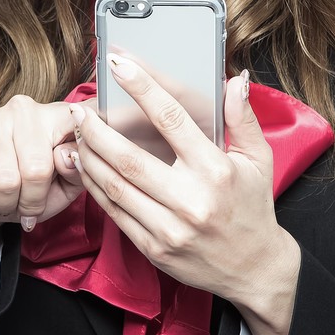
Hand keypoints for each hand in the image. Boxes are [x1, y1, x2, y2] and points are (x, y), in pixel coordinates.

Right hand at [0, 94, 87, 240]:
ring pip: (9, 179)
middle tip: (26, 208)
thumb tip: (69, 155)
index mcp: (56, 115)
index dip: (77, 162)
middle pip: (38, 167)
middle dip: (33, 201)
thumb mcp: (64, 187)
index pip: (80, 127)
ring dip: (8, 206)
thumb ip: (78, 170)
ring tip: (6, 205)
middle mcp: (24, 108)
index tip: (70, 176)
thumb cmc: (26, 193)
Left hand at [68, 55, 298, 334]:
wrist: (253, 269)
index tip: (119, 64)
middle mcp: (190, 200)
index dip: (143, 88)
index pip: (172, 120)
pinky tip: (85, 167)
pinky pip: (114, 213)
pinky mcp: (153, 248)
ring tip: (76, 136)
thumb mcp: (259, 160)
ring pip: (115, 187)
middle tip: (78, 110)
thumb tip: (235, 80)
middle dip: (96, 130)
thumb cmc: (254, 208)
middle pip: (129, 158)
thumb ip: (242, 118)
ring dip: (89, 158)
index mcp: (216, 171)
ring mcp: (168, 228)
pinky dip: (95, 188)